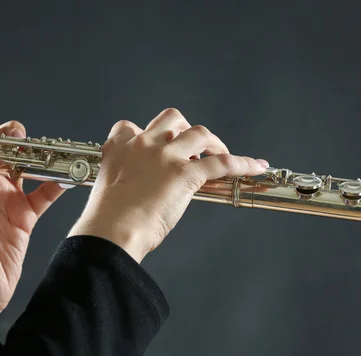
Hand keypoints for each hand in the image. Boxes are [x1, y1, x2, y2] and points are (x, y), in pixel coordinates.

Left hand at [0, 121, 65, 355]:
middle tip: (31, 141)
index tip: (3, 135)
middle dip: (20, 142)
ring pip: (28, 170)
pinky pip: (45, 195)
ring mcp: (9, 201)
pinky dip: (57, 185)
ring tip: (55, 153)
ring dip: (41, 160)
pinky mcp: (27, 217)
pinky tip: (67, 178)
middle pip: (6, 154)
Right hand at [68, 108, 267, 262]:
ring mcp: (166, 157)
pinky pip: (221, 162)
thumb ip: (125, 181)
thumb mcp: (108, 192)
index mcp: (119, 149)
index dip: (146, 133)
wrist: (110, 232)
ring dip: (213, 142)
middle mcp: (143, 145)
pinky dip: (242, 163)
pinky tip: (255, 166)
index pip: (129, 126)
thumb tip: (139, 191)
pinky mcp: (186, 174)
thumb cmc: (105, 222)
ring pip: (198, 132)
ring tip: (219, 152)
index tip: (154, 144)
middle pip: (171, 118)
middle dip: (184, 128)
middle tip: (192, 146)